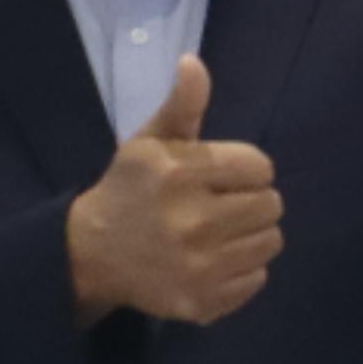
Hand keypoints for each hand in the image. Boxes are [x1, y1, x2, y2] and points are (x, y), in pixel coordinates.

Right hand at [66, 56, 279, 326]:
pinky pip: (258, 278)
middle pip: (272, 205)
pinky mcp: (202, 301)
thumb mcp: (149, 142)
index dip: (244, 170)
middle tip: (218, 205)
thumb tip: (194, 62)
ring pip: (271, 241)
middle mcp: (192, 221)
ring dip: (251, 235)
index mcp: (180, 174)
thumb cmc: (130, 190)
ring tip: (216, 232)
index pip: (261, 167)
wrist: (90, 254)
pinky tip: (210, 260)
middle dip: (250, 201)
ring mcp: (198, 267)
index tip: (218, 177)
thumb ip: (181, 105)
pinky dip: (242, 269)